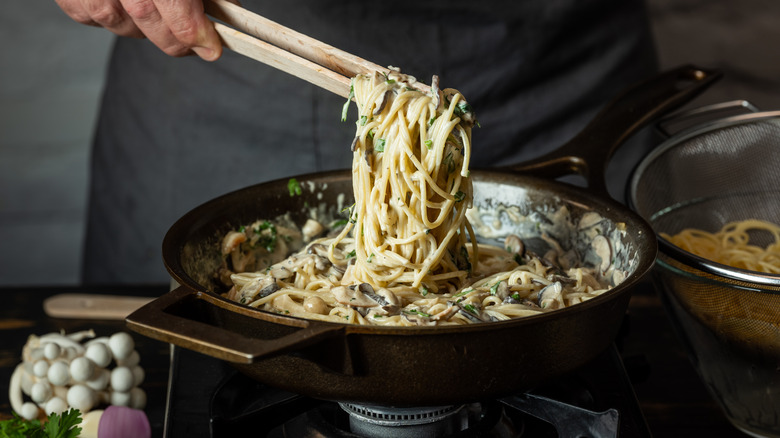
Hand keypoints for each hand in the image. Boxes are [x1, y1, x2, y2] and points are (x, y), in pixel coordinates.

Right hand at [54, 0, 221, 60]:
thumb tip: (228, 11)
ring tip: (161, 23)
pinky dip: (111, 19)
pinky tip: (127, 10)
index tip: (211, 48)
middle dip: (173, 39)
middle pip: (145, 16)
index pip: (175, 6)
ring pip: (116, 21)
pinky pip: (87, 14)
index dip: (194, 33)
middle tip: (192, 45)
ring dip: (143, 30)